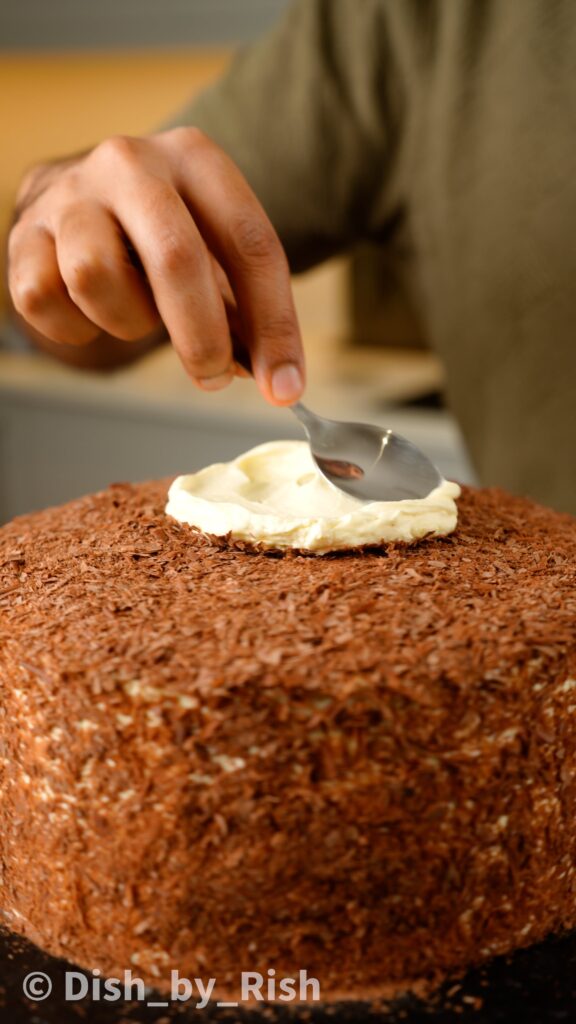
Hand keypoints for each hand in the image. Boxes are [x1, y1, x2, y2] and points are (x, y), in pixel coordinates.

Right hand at [8, 128, 304, 404]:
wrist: (81, 199)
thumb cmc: (159, 236)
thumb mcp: (214, 253)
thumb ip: (245, 314)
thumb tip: (276, 379)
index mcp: (196, 159)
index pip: (251, 244)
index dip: (274, 325)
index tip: (284, 386)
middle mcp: (131, 163)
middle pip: (175, 257)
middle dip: (202, 336)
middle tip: (214, 377)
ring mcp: (71, 194)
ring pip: (96, 276)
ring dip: (127, 320)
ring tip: (137, 315)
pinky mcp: (24, 233)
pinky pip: (44, 299)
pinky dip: (74, 327)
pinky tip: (91, 313)